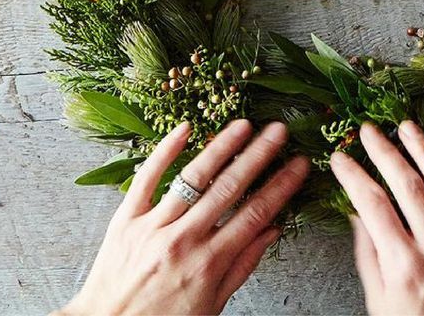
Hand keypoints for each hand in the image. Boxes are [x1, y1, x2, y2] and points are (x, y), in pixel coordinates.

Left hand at [55, 119, 308, 315]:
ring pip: (193, 178)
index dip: (281, 186)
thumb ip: (242, 265)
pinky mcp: (125, 219)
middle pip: (229, 188)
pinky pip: (147, 178)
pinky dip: (165, 151)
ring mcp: (153, 226)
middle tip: (278, 131)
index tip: (298, 164)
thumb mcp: (212, 305)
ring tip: (244, 125)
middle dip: (258, 155)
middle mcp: (183, 240)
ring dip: (222, 147)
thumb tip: (272, 230)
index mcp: (208, 263)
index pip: (254, 214)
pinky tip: (185, 128)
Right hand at [331, 121, 423, 315]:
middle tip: (368, 130)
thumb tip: (358, 214)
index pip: (372, 204)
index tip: (340, 158)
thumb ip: (369, 256)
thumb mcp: (380, 305)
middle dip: (384, 151)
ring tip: (407, 127)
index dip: (353, 175)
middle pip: (407, 185)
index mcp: (404, 266)